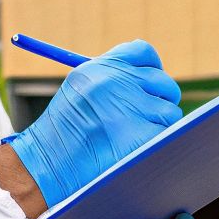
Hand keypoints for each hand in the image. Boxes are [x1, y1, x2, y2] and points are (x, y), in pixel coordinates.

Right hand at [5, 40, 182, 207]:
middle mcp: (117, 83)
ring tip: (134, 137)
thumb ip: (110, 79)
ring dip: (159, 125)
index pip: (143, 53)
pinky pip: (167, 134)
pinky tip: (137, 150)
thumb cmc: (62, 132)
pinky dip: (157, 143)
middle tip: (147, 115)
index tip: (150, 82)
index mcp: (100, 69)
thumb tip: (146, 78)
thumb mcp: (78, 90)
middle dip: (160, 99)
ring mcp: (131, 109)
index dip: (151, 67)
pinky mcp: (142, 136)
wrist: (48, 165)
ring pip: (169, 111)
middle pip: (162, 82)